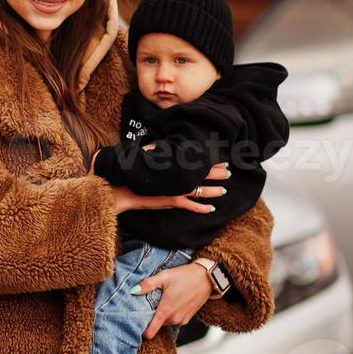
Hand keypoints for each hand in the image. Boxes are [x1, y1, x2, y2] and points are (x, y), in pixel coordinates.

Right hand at [110, 161, 228, 213]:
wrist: (123, 188)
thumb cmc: (133, 170)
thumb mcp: (146, 157)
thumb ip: (157, 151)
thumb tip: (162, 144)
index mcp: (174, 165)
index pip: (197, 161)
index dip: (210, 160)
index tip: (220, 158)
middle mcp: (178, 177)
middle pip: (203, 174)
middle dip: (218, 173)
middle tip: (229, 172)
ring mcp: (177, 190)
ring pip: (202, 191)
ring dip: (214, 190)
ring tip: (224, 190)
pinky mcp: (172, 202)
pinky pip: (192, 206)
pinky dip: (202, 208)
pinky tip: (211, 209)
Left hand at [134, 261, 212, 339]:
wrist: (207, 278)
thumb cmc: (185, 276)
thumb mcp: (164, 276)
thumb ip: (147, 285)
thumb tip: (133, 291)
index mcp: (166, 311)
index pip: (150, 332)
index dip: (141, 329)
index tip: (135, 323)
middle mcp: (174, 319)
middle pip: (155, 325)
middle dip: (150, 316)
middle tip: (149, 303)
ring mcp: (182, 320)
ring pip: (164, 322)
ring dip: (161, 315)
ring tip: (161, 300)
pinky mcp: (187, 318)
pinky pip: (173, 320)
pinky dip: (170, 314)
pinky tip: (171, 301)